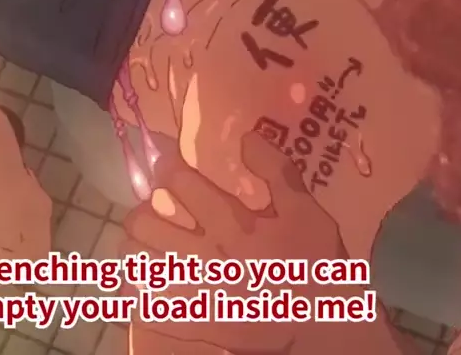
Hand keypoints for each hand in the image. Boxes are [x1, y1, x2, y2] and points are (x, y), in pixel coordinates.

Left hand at [124, 132, 370, 352]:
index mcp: (231, 223)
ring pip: (138, 265)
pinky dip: (140, 293)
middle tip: (151, 208)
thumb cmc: (315, 262)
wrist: (325, 323)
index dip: (164, 164)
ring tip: (145, 244)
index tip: (164, 160)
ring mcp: (196, 293)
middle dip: (141, 209)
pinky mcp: (195, 324)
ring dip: (135, 248)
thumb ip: (277, 170)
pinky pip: (148, 308)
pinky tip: (150, 283)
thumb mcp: (305, 208)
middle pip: (144, 224)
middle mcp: (205, 255)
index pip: (179, 182)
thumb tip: (246, 137)